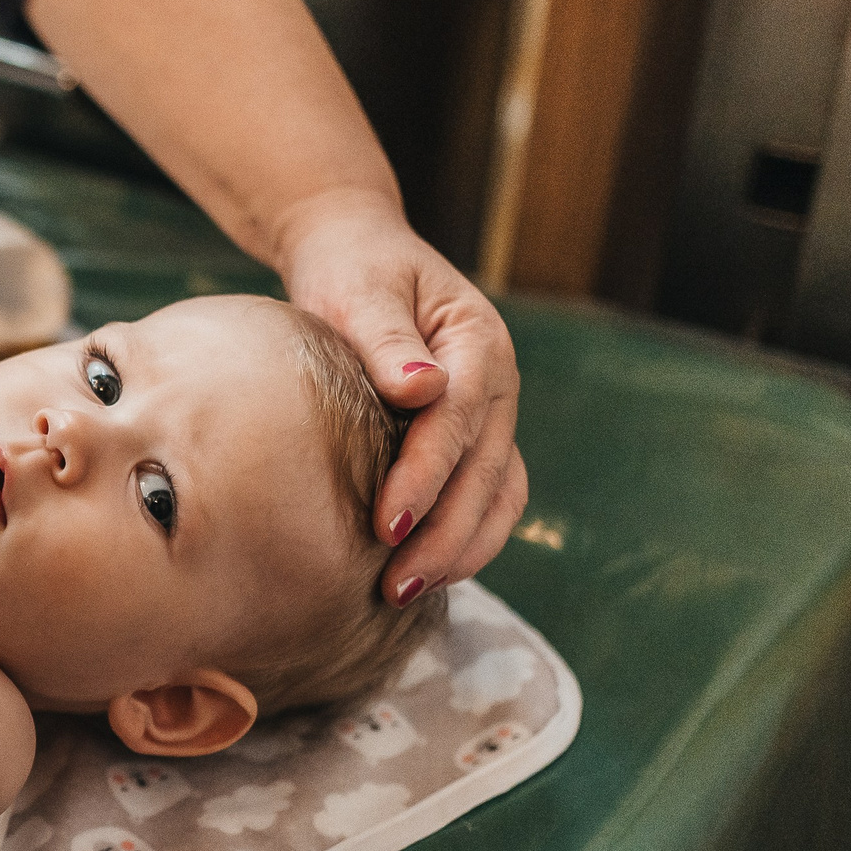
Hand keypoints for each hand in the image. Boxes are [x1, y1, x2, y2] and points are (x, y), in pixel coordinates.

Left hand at [275, 189, 527, 603]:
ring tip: (405, 592)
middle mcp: (498, 385)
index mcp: (479, 342)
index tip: (387, 523)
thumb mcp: (360, 290)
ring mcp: (491, 417)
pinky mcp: (471, 442)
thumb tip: (420, 388)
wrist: (358, 258)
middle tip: (394, 585)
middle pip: (487, 470)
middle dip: (445, 533)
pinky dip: (461, 539)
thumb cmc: (353, 273)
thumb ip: (386, 338)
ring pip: (497, 495)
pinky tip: (422, 573)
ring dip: (461, 549)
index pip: (461, 418)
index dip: (427, 475)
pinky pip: (484, 499)